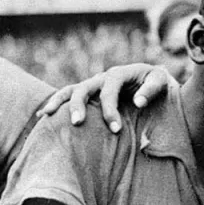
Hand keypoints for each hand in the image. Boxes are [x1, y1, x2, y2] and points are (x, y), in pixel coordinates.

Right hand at [38, 63, 172, 132]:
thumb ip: (151, 90)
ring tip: (47, 116)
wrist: (156, 82)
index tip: (116, 130)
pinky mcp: (90, 95)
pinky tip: (42, 116)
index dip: (110, 110)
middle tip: (77, 124)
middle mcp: (103, 77)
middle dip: (79, 105)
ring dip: (59, 102)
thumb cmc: (160, 84)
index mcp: (120, 73)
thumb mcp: (161, 83)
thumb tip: (138, 102)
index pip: (109, 90)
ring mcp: (94, 85)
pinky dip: (56, 104)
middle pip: (84, 88)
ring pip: (71, 90)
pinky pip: (69, 96)